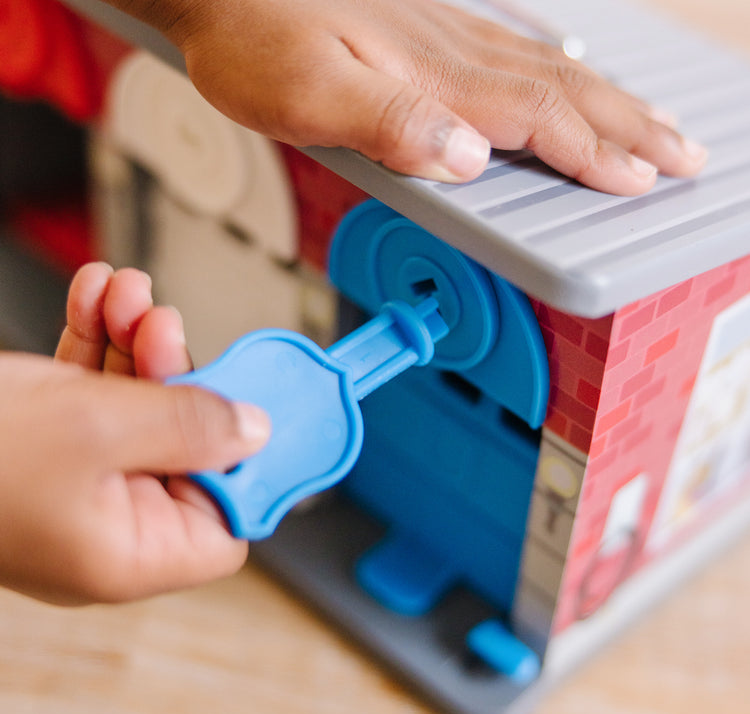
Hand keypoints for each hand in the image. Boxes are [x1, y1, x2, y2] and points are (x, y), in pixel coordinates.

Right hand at [0, 263, 269, 604]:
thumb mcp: (95, 428)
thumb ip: (188, 425)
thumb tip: (255, 429)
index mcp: (131, 551)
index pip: (227, 518)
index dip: (247, 461)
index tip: (252, 399)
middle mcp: (110, 524)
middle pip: (183, 444)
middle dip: (174, 369)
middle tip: (159, 318)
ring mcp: (77, 485)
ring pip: (134, 407)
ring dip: (131, 341)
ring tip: (120, 290)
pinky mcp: (47, 448)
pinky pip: (89, 395)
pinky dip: (93, 344)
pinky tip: (93, 294)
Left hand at [108, 0, 705, 193]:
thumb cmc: (258, 45)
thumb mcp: (311, 98)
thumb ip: (390, 126)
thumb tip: (469, 158)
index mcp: (434, 79)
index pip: (537, 117)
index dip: (593, 152)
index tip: (643, 179)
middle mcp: (452, 53)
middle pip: (563, 90)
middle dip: (628, 127)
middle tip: (683, 153)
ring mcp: (444, 36)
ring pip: (547, 68)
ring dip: (608, 101)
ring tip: (652, 125)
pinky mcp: (428, 30)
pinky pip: (513, 50)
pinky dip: (557, 71)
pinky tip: (570, 74)